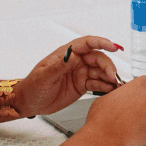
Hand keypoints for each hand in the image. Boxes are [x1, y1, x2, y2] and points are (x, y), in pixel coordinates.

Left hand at [10, 36, 124, 117]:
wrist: (30, 102)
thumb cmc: (33, 86)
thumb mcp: (44, 76)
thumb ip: (59, 66)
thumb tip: (72, 55)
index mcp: (67, 54)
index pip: (87, 43)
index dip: (102, 42)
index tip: (113, 46)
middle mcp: (76, 61)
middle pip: (98, 58)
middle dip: (108, 65)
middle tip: (112, 76)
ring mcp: (80, 73)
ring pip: (100, 71)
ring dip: (109, 76)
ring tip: (115, 84)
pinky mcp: (83, 85)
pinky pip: (97, 83)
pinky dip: (105, 86)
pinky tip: (110, 89)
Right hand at [84, 76, 145, 145]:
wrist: (103, 140)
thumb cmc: (102, 119)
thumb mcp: (106, 98)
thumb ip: (120, 94)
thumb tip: (121, 96)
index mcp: (138, 87)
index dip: (143, 86)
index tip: (139, 91)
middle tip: (134, 106)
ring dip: (144, 114)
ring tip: (127, 121)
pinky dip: (143, 126)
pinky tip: (130, 130)